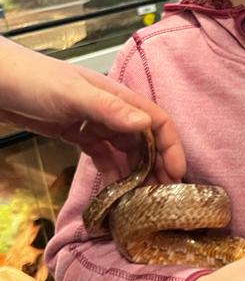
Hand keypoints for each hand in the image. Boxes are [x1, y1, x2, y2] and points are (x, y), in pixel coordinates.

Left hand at [0, 38, 185, 182]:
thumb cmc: (33, 81)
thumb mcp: (72, 95)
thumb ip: (109, 109)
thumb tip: (146, 125)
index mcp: (117, 96)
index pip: (157, 121)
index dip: (171, 147)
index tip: (176, 175)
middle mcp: (112, 110)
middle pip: (146, 140)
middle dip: (158, 166)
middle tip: (164, 197)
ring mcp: (95, 123)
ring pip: (126, 151)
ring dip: (137, 173)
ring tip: (142, 200)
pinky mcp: (79, 135)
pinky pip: (104, 157)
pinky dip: (112, 173)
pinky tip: (115, 192)